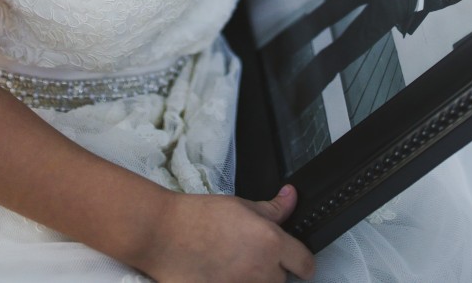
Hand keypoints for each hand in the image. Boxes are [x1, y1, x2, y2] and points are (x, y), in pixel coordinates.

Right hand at [134, 184, 314, 282]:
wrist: (165, 234)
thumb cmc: (199, 217)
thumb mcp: (242, 205)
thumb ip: (273, 209)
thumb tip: (291, 198)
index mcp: (270, 243)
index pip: (306, 264)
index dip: (302, 261)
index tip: (295, 258)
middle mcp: (262, 272)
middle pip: (283, 280)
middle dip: (273, 269)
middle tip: (252, 254)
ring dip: (256, 280)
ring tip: (234, 264)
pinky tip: (222, 274)